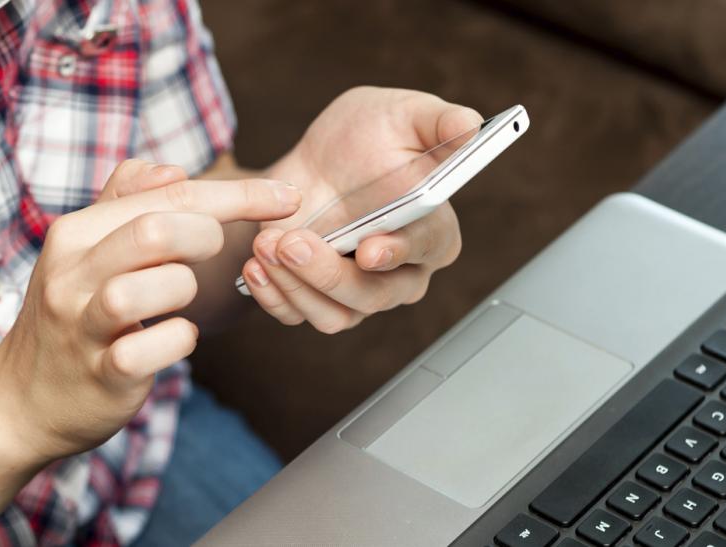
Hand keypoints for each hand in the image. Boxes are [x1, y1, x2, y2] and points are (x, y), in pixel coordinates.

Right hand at [0, 160, 299, 462]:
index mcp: (75, 234)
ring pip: (150, 289)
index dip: (235, 194)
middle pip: (156, 230)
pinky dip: (178, 341)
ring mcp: (82, 326)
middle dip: (206, 237)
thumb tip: (169, 168)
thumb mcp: (82, 253)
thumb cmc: (69, 319)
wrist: (22, 401)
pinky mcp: (100, 374)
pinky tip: (175, 340)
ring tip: (177, 302)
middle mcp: (72, 274)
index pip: (165, 194)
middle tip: (211, 256)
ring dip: (184, 291)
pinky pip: (151, 349)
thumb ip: (123, 204)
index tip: (284, 198)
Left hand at [240, 87, 477, 332]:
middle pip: (376, 295)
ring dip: (296, 286)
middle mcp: (401, 272)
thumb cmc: (370, 136)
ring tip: (267, 245)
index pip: (428, 250)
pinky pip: (298, 315)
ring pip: (336, 314)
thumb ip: (439, 119)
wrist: (315, 160)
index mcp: (434, 230)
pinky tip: (255, 266)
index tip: (371, 249)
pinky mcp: (318, 298)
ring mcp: (360, 291)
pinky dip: (274, 296)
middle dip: (331, 274)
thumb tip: (470, 125)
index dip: (400, 253)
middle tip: (293, 242)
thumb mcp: (405, 114)